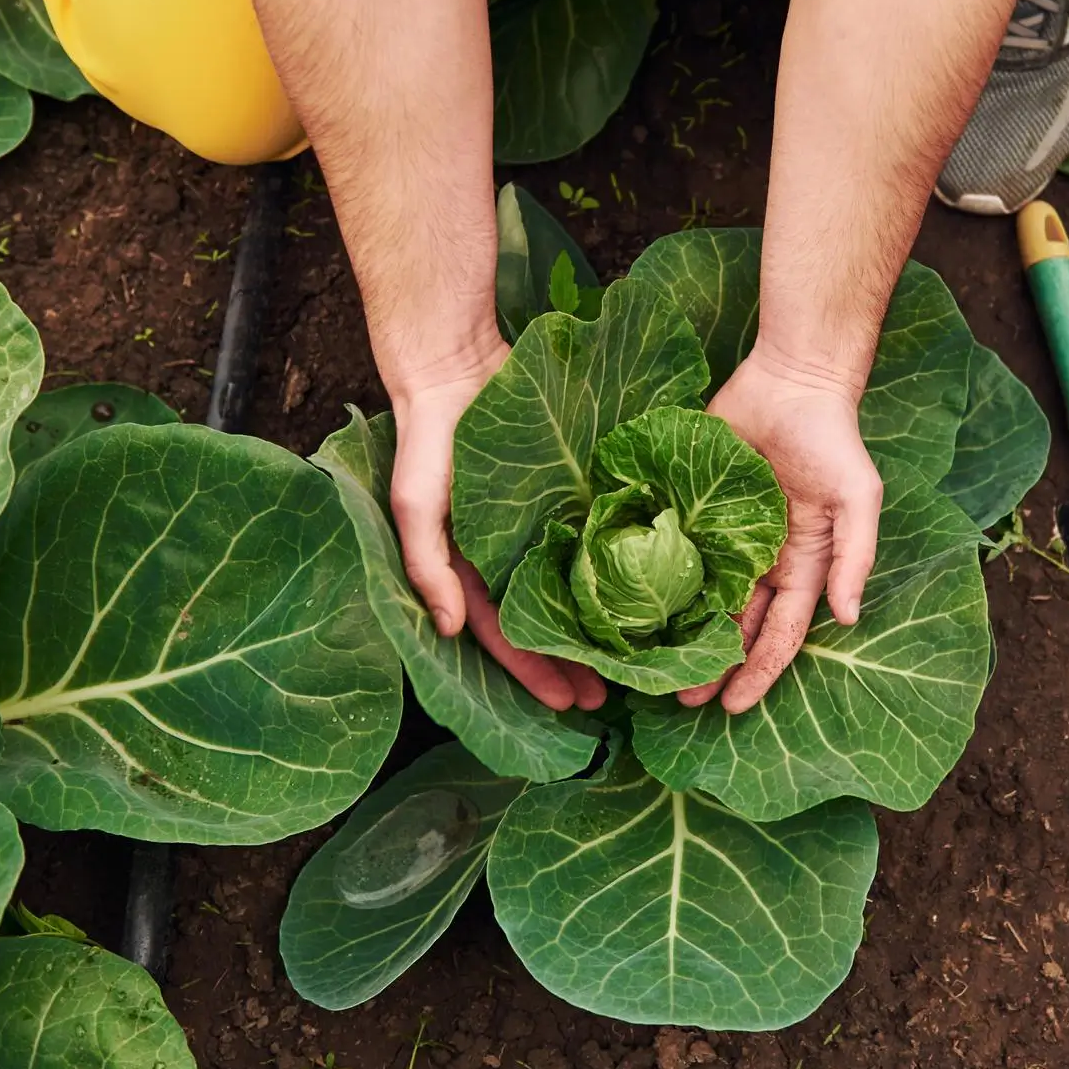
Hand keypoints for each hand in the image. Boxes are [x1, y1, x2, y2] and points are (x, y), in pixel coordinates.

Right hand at [390, 337, 606, 713]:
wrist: (458, 364)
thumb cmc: (429, 439)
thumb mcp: (417, 504)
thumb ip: (427, 565)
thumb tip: (449, 631)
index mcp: (473, 567)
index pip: (506, 634)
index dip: (534, 672)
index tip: (569, 704)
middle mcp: (510, 554)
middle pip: (549, 621)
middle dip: (576, 663)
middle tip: (613, 698)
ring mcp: (542, 524)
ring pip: (578, 587)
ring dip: (603, 625)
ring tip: (638, 659)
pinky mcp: (570, 493)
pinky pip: (597, 537)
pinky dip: (619, 567)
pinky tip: (651, 591)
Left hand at [680, 349, 883, 714]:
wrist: (790, 381)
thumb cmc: (832, 440)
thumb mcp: (857, 498)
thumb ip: (855, 556)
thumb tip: (850, 617)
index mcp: (801, 566)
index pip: (780, 633)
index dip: (759, 672)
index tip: (734, 707)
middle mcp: (762, 561)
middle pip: (735, 627)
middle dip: (714, 667)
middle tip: (682, 701)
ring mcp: (725, 538)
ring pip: (700, 600)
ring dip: (682, 636)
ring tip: (654, 668)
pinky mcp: (692, 510)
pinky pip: (672, 551)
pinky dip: (655, 582)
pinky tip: (631, 610)